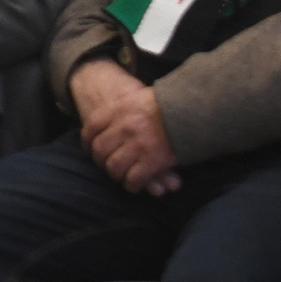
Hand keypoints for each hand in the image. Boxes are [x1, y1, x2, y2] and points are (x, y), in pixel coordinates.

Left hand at [71, 58, 179, 194]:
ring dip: (117, 174)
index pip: (91, 127)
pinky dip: (132, 185)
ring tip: (122, 175)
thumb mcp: (138, 97)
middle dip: (102, 161)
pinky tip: (135, 184)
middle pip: (100, 150)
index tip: (90, 148)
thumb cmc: (167, 103)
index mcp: (119, 109)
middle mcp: (124, 127)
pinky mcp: (152, 162)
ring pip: (114, 167)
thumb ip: (120, 110)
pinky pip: (133, 180)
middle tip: (109, 164)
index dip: (88, 141)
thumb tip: (105, 125)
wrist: (192, 109)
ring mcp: (137, 145)